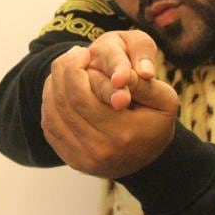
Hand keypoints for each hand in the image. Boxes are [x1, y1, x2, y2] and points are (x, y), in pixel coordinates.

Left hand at [41, 46, 178, 177]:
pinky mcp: (73, 162)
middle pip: (63, 103)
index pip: (80, 96)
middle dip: (62, 72)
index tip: (83, 52)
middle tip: (71, 55)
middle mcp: (99, 150)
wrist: (151, 159)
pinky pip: (50, 128)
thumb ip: (142, 84)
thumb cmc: (157, 122)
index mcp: (121, 134)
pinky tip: (59, 88)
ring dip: (53, 86)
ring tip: (64, 68)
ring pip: (52, 114)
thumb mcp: (164, 99)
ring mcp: (84, 159)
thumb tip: (121, 76)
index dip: (75, 69)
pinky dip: (50, 104)